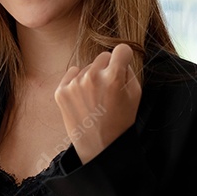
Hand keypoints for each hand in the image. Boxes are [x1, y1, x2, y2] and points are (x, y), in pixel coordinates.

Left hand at [54, 43, 141, 163]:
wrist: (99, 146)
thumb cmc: (121, 120)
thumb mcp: (135, 94)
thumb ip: (128, 70)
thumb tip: (118, 57)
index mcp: (113, 77)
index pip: (121, 49)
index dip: (124, 57)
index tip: (123, 64)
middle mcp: (92, 77)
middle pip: (103, 56)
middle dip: (108, 68)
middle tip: (108, 88)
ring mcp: (74, 84)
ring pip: (87, 66)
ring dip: (92, 77)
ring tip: (96, 98)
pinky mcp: (61, 91)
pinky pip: (72, 72)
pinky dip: (77, 81)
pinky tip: (84, 97)